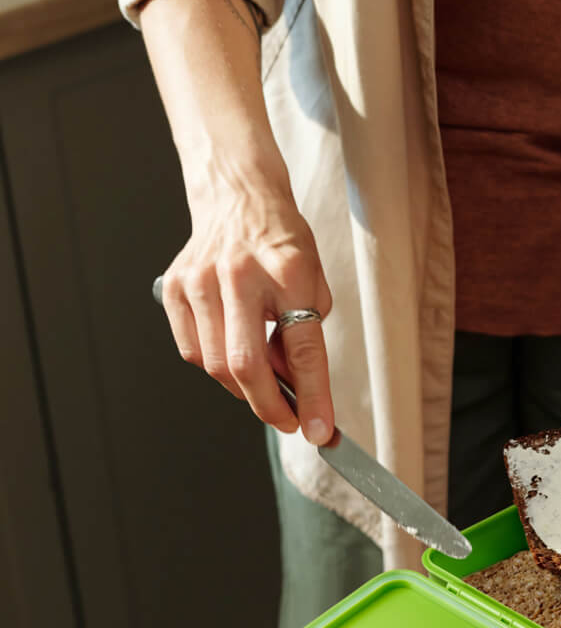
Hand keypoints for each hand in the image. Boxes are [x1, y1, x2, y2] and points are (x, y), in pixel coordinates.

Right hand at [158, 166, 333, 443]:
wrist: (238, 196)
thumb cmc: (282, 244)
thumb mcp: (313, 283)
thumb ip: (305, 336)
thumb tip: (291, 388)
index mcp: (287, 272)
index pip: (303, 348)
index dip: (312, 397)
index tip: (319, 430)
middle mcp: (240, 276)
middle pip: (247, 366)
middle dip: (270, 407)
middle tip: (288, 422)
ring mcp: (200, 281)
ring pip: (216, 364)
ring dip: (244, 389)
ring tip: (265, 381)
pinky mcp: (173, 287)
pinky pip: (193, 349)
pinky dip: (216, 365)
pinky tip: (234, 351)